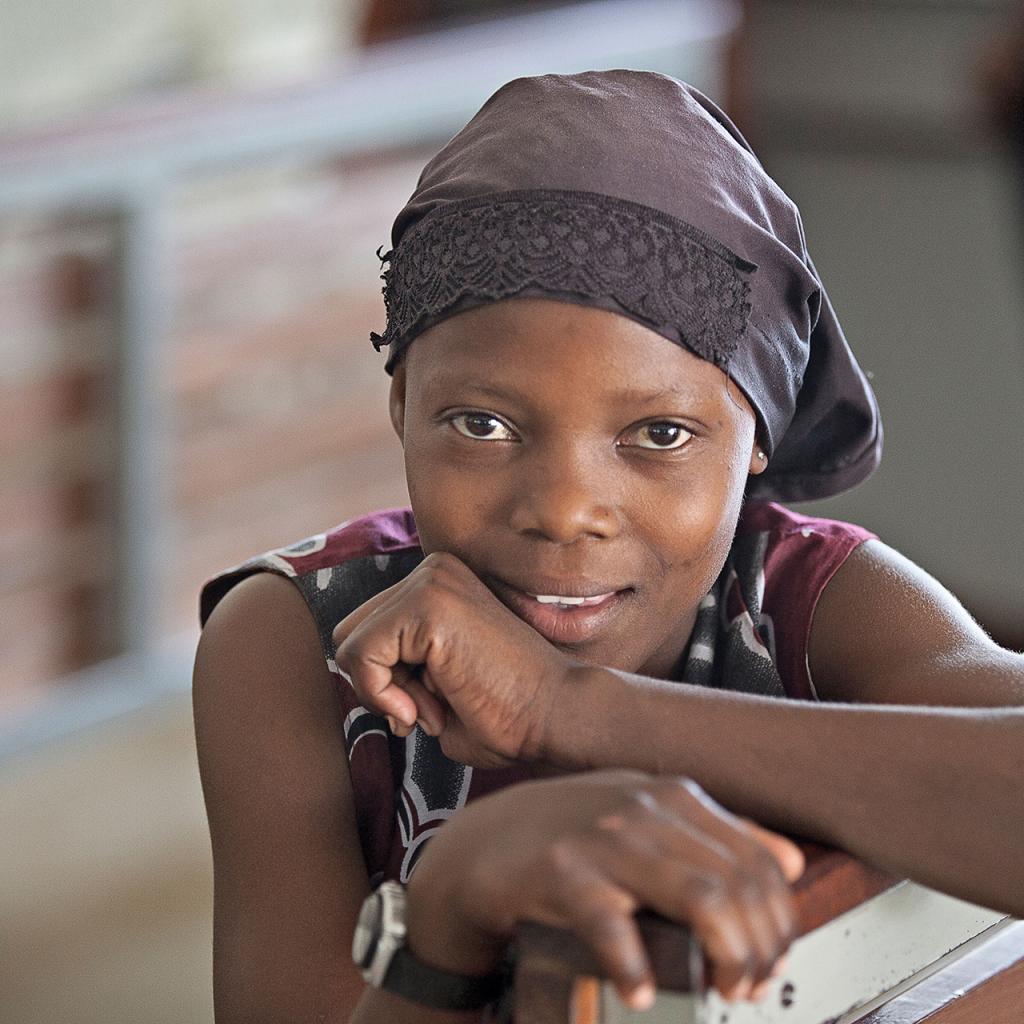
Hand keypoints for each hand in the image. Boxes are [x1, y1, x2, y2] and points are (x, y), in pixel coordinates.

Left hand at [332, 552, 576, 767]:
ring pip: (349, 644)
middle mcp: (433, 570)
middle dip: (380, 684)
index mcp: (439, 583)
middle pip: (351, 633)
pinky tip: (428, 709)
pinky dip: (380, 694)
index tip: (432, 708)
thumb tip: (349, 667)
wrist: (555, 716)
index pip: (368, 631)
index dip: (387, 683)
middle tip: (431, 710)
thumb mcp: (434, 681)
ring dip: (383, 693)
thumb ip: (395, 666)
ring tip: (437, 708)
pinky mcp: (425, 603)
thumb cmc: (507, 713)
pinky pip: (358, 654)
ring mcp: (429, 580)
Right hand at [404, 771, 804, 1006]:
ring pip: (701, 898)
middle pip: (739, 883)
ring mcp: (603, 836)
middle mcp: (645, 807)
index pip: (760, 859)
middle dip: (759, 949)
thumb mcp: (647, 818)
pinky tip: (641, 994)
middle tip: (748, 989)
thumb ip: (716, 834)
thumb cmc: (573, 835)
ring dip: (723, 959)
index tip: (773, 964)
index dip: (779, 922)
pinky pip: (613, 924)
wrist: (485, 843)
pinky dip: (635, 967)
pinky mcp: (560, 872)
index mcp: (673, 795)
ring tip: (718, 994)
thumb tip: (791, 860)